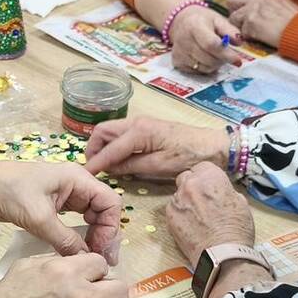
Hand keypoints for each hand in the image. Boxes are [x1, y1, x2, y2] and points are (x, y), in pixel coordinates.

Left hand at [0, 160, 121, 263]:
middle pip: (103, 210)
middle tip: (102, 261)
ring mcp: (64, 195)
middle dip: (104, 235)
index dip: (110, 228)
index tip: (101, 251)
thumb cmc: (8, 192)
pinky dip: (78, 235)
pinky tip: (74, 251)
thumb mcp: (38, 218)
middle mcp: (75, 184)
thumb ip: (64, 239)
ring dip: (92, 236)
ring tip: (91, 259)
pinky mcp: (52, 205)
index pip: (110, 202)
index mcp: (77, 179)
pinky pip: (74, 221)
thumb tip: (85, 259)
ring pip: (90, 217)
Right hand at [0, 254, 130, 297]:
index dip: (93, 267)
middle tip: (95, 290)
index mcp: (67, 272)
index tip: (85, 273)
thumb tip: (69, 263)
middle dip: (109, 286)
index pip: (101, 262)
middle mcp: (84, 296)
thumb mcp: (24, 267)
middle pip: (120, 288)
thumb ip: (53, 261)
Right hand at [85, 116, 225, 180]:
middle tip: (92, 167)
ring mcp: (141, 122)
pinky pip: (121, 133)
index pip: (109, 149)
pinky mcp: (146, 126)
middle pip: (102, 131)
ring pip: (110, 130)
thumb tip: (109, 169)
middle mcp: (136, 122)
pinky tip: (117, 158)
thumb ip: (131, 167)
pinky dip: (113, 144)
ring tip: (102, 165)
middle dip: (93, 148)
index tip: (85, 175)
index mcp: (139, 132)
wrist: (212, 146)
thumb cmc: (188, 157)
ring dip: (102, 145)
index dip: (95, 163)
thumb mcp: (158, 166)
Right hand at [167, 5, 242, 74]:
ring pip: (204, 68)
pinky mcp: (177, 62)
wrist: (180, 21)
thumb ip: (230, 30)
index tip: (237, 60)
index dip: (226, 54)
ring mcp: (179, 53)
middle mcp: (184, 40)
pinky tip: (205, 57)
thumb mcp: (218, 19)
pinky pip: (196, 71)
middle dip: (222, 60)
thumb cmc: (202, 20)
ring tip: (216, 54)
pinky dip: (205, 67)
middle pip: (208, 59)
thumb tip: (239, 42)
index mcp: (195, 26)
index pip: (211, 44)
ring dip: (214, 64)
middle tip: (228, 55)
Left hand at [167, 162, 255, 266]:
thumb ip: (226, 191)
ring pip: (178, 194)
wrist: (222, 253)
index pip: (203, 166)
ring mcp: (178, 199)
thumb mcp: (240, 203)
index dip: (207, 176)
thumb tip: (222, 192)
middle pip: (187, 177)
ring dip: (186, 201)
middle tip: (203, 200)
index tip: (210, 185)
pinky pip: (172, 208)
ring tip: (198, 217)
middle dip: (193, 185)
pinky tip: (190, 225)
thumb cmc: (236, 230)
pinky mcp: (169, 215)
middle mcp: (191, 184)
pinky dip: (179, 214)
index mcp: (211, 176)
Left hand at [224, 0, 297, 47]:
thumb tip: (253, 6)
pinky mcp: (252, 22)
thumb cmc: (296, 20)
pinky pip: (241, 30)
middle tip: (241, 18)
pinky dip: (247, 36)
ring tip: (250, 30)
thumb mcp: (281, 1)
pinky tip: (257, 37)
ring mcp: (254, 8)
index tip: (243, 5)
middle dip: (234, 9)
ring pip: (233, 16)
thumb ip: (265, 0)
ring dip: (239, 25)